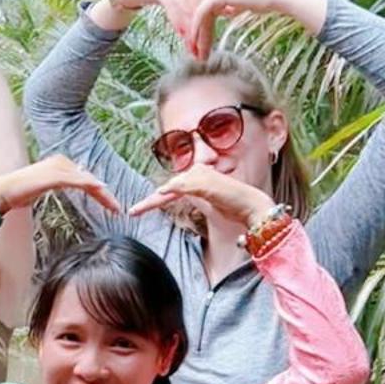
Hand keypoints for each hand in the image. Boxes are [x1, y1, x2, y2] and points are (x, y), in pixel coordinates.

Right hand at [0, 154, 119, 217]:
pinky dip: (90, 186)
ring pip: (87, 181)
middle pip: (89, 179)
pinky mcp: (54, 175)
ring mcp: (58, 168)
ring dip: (102, 195)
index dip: (98, 193)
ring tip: (114, 206)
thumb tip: (68, 186)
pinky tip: (101, 191)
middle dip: (104, 195)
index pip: (85, 179)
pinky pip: (77, 181)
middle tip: (117, 209)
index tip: (109, 205)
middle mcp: (60, 162)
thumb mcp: (42, 188)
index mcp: (59, 164)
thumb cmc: (19, 192)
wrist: (3, 191)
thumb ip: (57, 184)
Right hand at [104, 0, 205, 47]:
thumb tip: (204, 34)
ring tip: (192, 49)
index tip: (206, 51)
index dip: (208, 32)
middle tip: (201, 55)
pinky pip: (172, 5)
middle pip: (200, 11)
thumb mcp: (177, 3)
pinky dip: (177, 19)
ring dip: (191, 32)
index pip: (207, 10)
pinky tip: (181, 32)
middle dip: (201, 35)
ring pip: (188, 10)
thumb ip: (190, 13)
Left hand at [128, 164, 275, 230]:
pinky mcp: (206, 183)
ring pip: (173, 188)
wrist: (253, 207)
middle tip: (132, 211)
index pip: (172, 190)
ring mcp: (202, 176)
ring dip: (155, 200)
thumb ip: (196, 199)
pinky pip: (184, 186)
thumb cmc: (234, 208)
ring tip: (137, 209)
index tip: (136, 210)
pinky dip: (172, 190)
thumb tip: (174, 194)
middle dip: (150, 202)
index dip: (154, 200)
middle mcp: (199, 172)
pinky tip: (161, 193)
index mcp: (199, 178)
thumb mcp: (210, 205)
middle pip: (169, 189)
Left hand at [186, 0, 326, 58]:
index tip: (201, 50)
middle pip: (201, 16)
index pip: (206, 14)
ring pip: (200, 18)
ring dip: (198, 38)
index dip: (202, 32)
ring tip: (200, 55)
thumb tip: (227, 11)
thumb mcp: (242, 6)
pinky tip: (199, 45)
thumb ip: (232, 8)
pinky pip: (201, 15)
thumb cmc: (264, 2)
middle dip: (198, 37)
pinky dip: (198, 31)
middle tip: (197, 56)